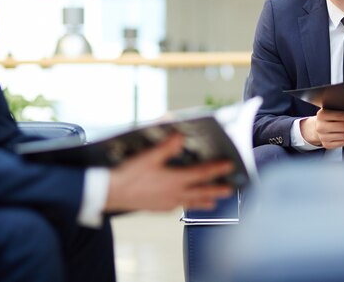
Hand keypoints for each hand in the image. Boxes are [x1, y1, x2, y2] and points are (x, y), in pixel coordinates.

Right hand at [104, 133, 233, 212]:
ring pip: (191, 202)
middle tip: (230, 190)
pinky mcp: (158, 208)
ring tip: (214, 204)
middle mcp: (174, 193)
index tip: (229, 166)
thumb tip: (181, 136)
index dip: (217, 169)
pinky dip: (186, 205)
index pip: (201, 173)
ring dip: (204, 201)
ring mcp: (167, 203)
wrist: (112, 193)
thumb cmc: (129, 175)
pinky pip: (178, 207)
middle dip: (216, 190)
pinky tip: (183, 204)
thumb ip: (167, 147)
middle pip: (201, 192)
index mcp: (175, 180)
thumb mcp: (149, 157)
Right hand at [300, 109, 343, 149]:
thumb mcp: (330, 110)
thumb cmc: (327, 118)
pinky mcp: (327, 145)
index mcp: (321, 115)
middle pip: (343, 127)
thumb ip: (340, 110)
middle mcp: (321, 127)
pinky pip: (343, 142)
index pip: (341, 116)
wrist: (316, 127)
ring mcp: (323, 137)